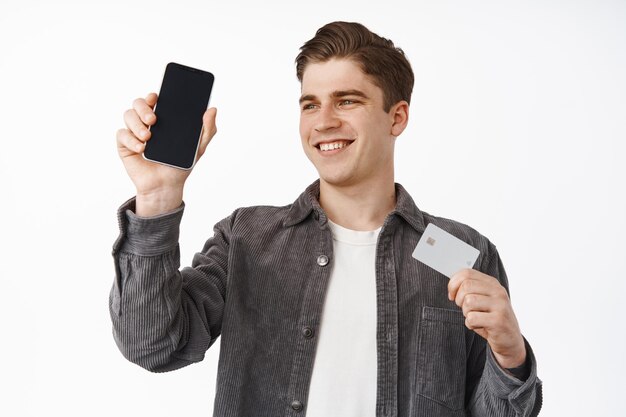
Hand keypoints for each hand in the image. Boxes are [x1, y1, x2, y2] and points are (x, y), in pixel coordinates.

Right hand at [116, 92, 217, 214]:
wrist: (166, 186)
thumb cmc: (180, 165)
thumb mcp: (199, 147)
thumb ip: (208, 129)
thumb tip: (213, 109)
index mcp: (163, 118)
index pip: (155, 99)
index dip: (152, 95)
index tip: (156, 97)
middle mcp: (146, 122)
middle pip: (138, 103)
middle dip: (143, 108)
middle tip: (153, 119)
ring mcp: (134, 132)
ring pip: (128, 115)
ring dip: (137, 124)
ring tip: (148, 137)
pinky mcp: (125, 145)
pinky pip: (122, 135)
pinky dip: (131, 140)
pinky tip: (142, 148)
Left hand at [448, 269, 525, 368]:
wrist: (510, 341)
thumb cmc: (490, 319)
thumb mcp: (482, 300)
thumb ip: (470, 289)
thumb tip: (451, 285)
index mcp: (492, 283)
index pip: (467, 273)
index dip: (453, 284)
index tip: (452, 295)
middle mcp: (498, 291)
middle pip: (466, 286)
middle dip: (459, 299)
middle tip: (466, 309)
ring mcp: (500, 305)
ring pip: (468, 301)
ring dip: (466, 313)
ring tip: (475, 318)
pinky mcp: (498, 321)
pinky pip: (472, 318)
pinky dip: (470, 324)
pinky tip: (479, 326)